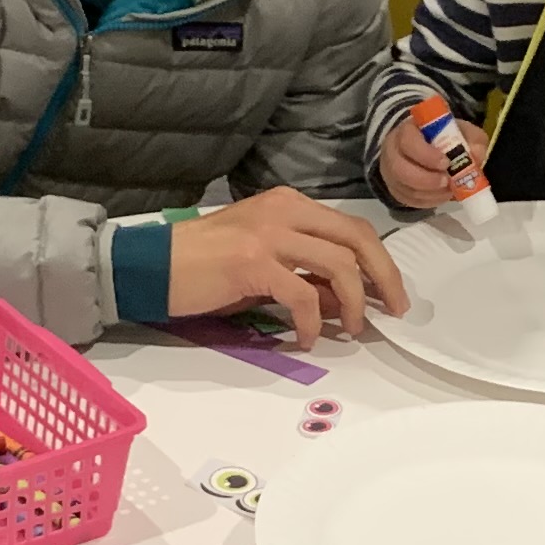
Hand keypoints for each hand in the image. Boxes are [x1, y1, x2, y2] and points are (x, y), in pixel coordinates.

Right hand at [168, 186, 408, 340]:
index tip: (390, 295)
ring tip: (350, 329)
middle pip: (357, 238)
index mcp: (290, 205)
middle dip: (384, 277)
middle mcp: (285, 210)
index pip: (352, 227)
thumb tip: (343, 304)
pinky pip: (302, 294)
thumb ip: (305, 278)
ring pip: (339, 264)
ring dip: (354, 302)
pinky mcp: (252, 261)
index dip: (380, 262)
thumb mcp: (264, 268)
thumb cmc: (204, 268)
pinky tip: (308, 339)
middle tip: (392, 311)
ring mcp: (269, 233)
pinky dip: (312, 321)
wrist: (151, 266)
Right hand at [376, 97, 482, 209]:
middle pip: (400, 169)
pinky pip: (408, 200)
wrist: (425, 145)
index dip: (426, 155)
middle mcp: (393, 151)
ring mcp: (391, 172)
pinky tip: (442, 196)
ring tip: (449, 190)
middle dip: (426, 180)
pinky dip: (428, 201)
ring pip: (405, 188)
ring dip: (430, 193)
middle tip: (447, 182)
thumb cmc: (443, 136)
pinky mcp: (396, 189)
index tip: (446, 163)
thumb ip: (472, 138)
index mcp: (407, 131)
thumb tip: (475, 154)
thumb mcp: (461, 130)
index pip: (408, 142)